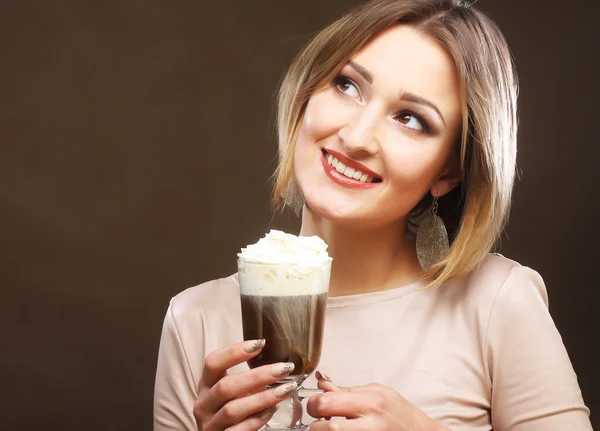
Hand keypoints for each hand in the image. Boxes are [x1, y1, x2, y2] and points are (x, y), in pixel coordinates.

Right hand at [193, 340, 297, 430]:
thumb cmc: (229, 410)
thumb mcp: (232, 391)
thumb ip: (247, 379)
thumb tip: (277, 364)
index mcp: (206, 384)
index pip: (213, 362)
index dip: (234, 352)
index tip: (260, 344)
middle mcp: (204, 404)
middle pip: (226, 386)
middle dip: (257, 376)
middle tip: (283, 369)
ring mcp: (210, 424)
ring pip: (232, 409)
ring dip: (262, 398)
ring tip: (285, 390)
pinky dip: (256, 420)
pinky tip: (271, 411)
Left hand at [307, 377, 447, 430]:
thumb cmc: (400, 411)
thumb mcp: (377, 392)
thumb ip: (348, 390)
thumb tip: (321, 386)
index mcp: (370, 402)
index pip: (325, 403)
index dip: (313, 404)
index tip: (315, 405)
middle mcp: (370, 423)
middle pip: (324, 428)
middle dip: (314, 424)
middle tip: (318, 421)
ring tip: (328, 427)